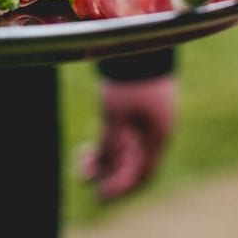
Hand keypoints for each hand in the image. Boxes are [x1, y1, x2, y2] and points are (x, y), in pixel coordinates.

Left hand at [80, 75, 174, 199]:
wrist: (139, 42)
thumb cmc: (128, 80)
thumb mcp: (114, 113)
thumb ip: (109, 144)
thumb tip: (100, 170)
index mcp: (157, 136)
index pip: (141, 174)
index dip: (120, 187)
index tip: (99, 195)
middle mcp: (155, 132)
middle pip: (133, 164)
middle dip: (109, 173)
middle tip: (83, 176)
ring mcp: (147, 119)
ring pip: (125, 150)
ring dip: (105, 158)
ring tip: (80, 160)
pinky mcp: (137, 108)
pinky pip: (123, 135)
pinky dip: (107, 143)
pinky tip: (87, 148)